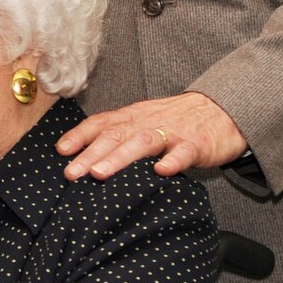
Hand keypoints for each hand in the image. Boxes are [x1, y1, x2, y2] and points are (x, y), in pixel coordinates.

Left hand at [57, 91, 247, 179]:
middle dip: (89, 154)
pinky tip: (160, 172)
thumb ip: (121, 134)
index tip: (60, 151)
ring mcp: (172, 133)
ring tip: (99, 173)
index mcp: (133, 117)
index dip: (79, 135)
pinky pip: (183, 153)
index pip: (101, 122)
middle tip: (71, 172)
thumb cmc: (177, 120)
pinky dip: (172, 162)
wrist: (222, 110)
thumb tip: (86, 156)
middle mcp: (147, 122)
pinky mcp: (196, 144)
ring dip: (119, 158)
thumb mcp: (145, 121)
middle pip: (114, 135)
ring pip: (142, 142)